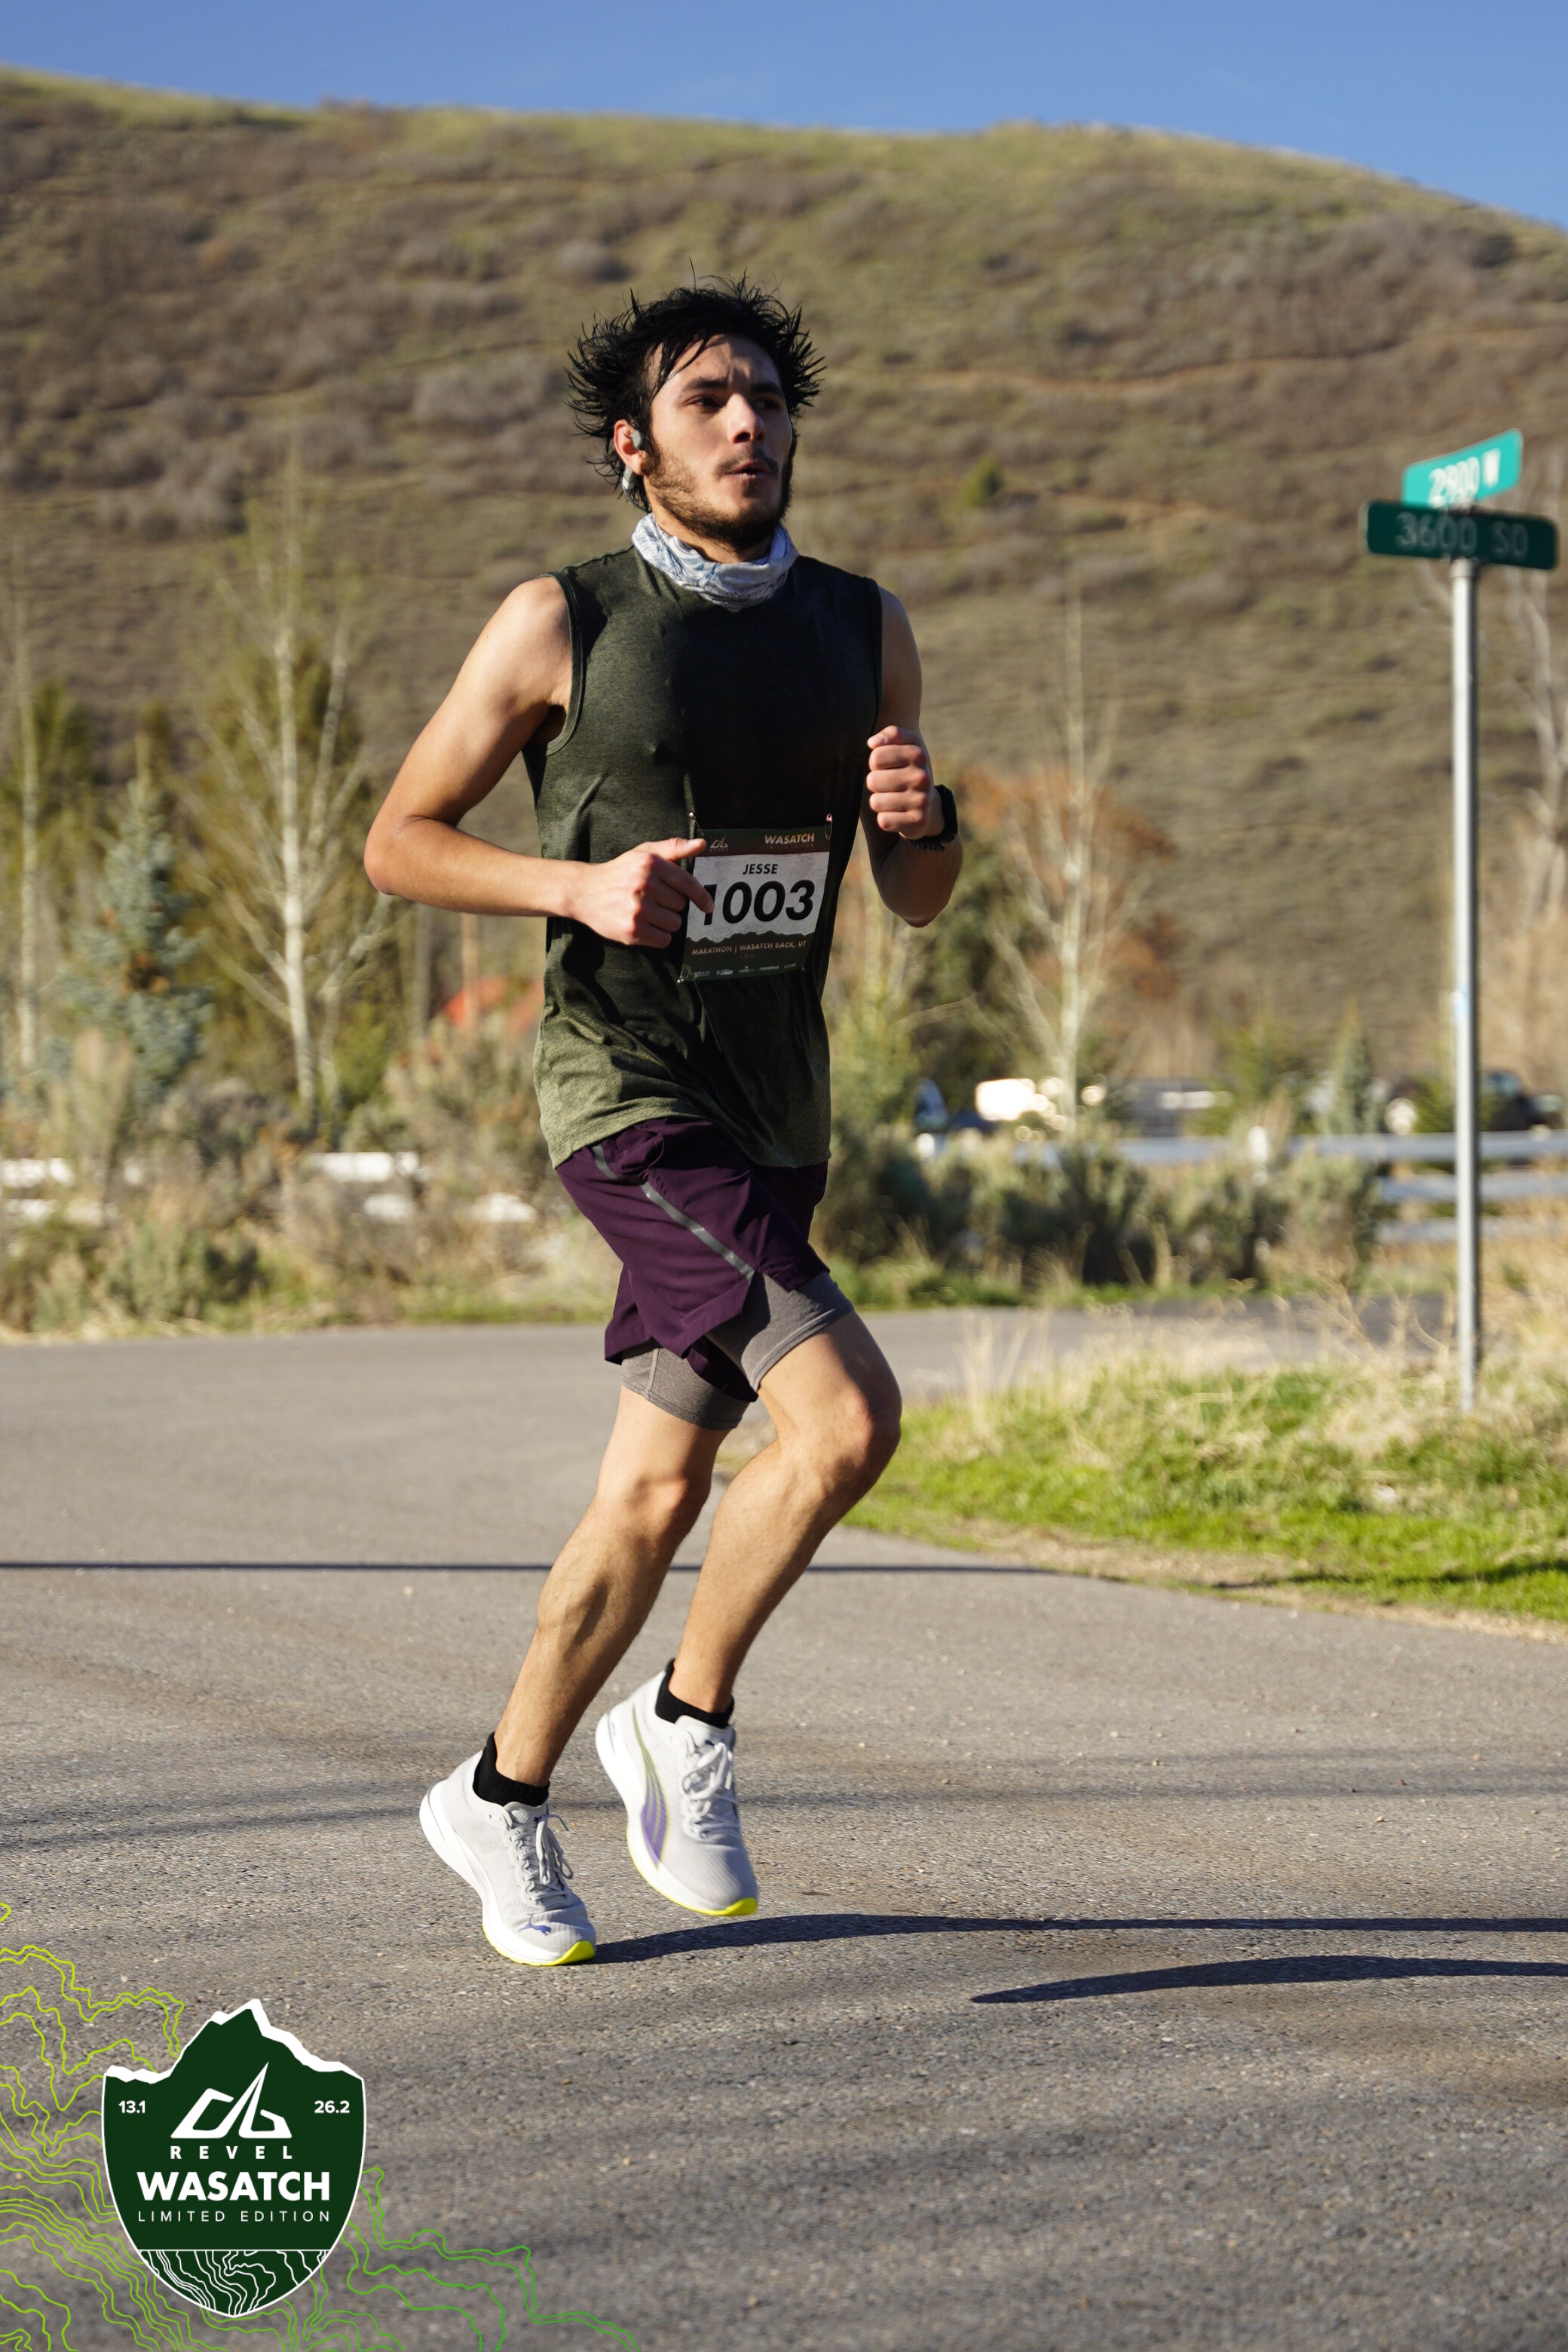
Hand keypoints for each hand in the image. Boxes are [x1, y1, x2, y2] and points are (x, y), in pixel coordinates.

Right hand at [565, 838, 712, 946]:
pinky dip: (658, 936)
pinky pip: (663, 939)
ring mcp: (638, 909)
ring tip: (647, 913)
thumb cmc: (620, 872)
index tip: (708, 906)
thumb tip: (702, 844)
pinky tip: (644, 926)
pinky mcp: (632, 930)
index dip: (702, 897)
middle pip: (681, 906)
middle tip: (653, 901)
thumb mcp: (644, 853)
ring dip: (666, 922)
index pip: (687, 884)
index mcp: (651, 864)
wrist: (584, 892)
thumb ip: (674, 848)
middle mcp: (645, 885)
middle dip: (671, 906)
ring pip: (674, 924)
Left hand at [865, 726, 937, 837]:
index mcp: (917, 754)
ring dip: (878, 802)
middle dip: (874, 784)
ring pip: (876, 802)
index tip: (884, 766)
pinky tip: (896, 814)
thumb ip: (890, 735)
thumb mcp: (903, 746)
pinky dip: (885, 819)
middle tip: (887, 785)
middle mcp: (922, 777)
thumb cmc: (905, 770)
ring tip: (891, 799)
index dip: (874, 763)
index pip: (876, 756)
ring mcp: (922, 800)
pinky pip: (884, 821)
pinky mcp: (918, 821)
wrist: (928, 804)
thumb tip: (873, 743)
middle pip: (872, 780)